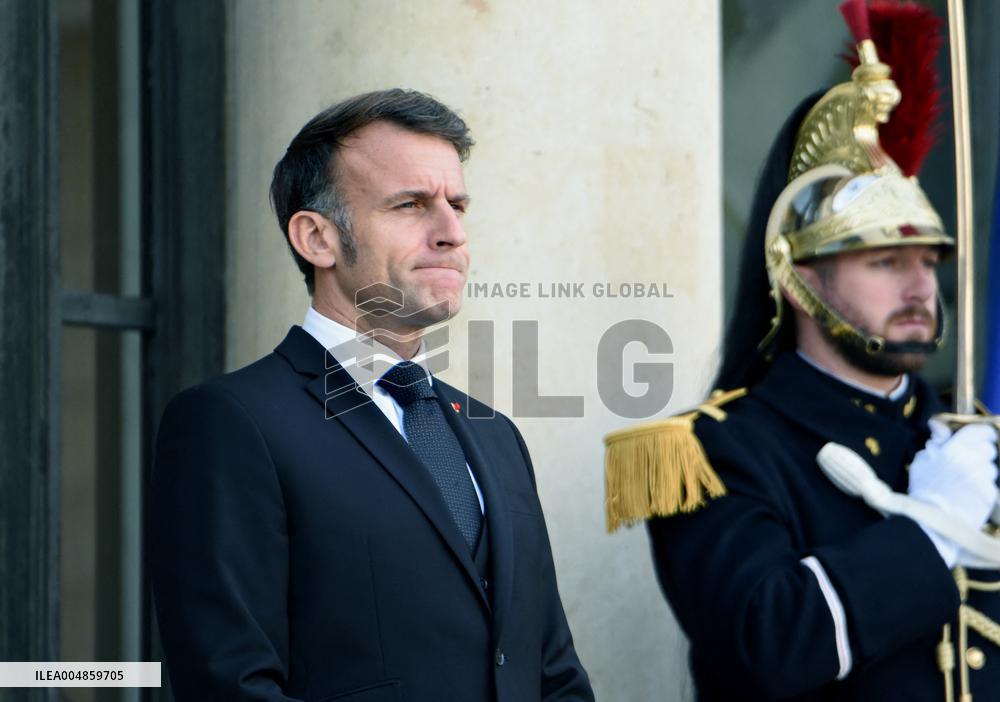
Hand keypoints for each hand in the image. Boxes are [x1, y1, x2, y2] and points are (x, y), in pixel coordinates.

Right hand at [907, 420, 998, 566]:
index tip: (979, 437)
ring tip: (968, 483)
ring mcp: (983, 478)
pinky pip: (991, 486)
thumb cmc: (923, 491)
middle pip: (989, 450)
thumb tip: (941, 427)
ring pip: (991, 469)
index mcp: (954, 449)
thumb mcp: (921, 461)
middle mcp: (972, 460)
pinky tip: (971, 496)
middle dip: (981, 454)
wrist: (930, 523)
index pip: (980, 431)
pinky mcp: (990, 495)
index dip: (982, 434)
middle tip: (969, 463)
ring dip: (982, 473)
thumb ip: (935, 442)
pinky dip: (984, 489)